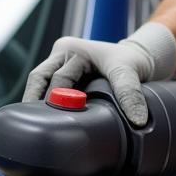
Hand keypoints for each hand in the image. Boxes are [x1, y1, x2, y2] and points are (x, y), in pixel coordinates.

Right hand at [22, 22, 175, 126]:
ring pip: (39, 82)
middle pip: (39, 79)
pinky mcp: (62, 73)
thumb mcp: (130, 73)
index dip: (52, 100)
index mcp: (73, 49)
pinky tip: (48, 118)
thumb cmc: (132, 62)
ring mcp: (59, 62)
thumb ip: (130, 93)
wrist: (138, 58)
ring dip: (38, 101)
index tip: (53, 119)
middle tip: (40, 126)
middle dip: (37, 101)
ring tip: (39, 125)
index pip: (54, 78)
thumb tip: (136, 120)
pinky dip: (46, 102)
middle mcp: (62, 53)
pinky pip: (46, 87)